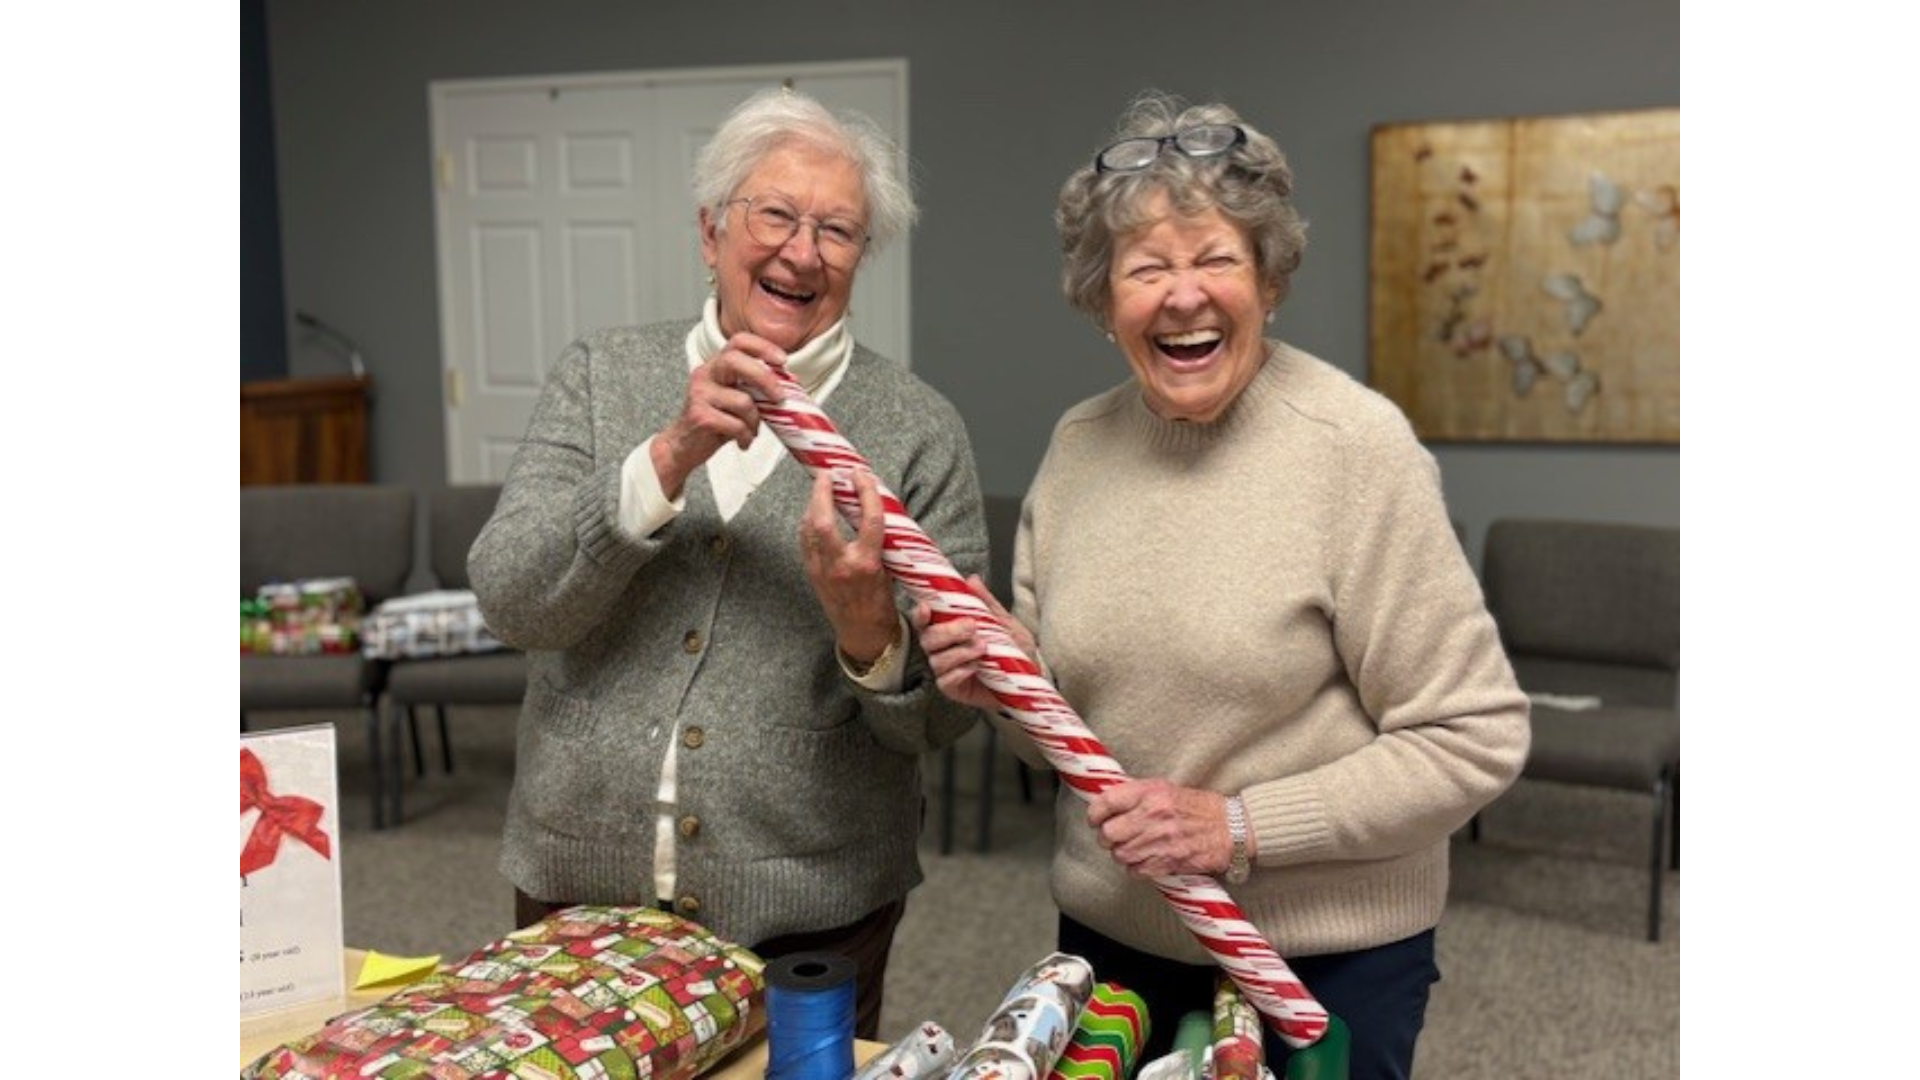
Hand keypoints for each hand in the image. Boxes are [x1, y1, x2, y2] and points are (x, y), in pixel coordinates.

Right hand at [650, 332, 788, 498]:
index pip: (738, 341)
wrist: (682, 446)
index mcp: (716, 366)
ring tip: (751, 431)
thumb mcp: (733, 400)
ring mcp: (700, 394)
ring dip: (755, 420)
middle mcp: (705, 374)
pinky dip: (745, 436)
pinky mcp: (700, 416)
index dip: (763, 346)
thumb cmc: (713, 422)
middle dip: (764, 378)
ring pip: (742, 401)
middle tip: (779, 397)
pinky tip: (742, 441)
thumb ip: (753, 389)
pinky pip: (735, 424)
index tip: (782, 360)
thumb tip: (787, 387)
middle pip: (736, 361)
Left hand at [800, 467, 898, 663]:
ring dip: (813, 504)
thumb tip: (872, 507)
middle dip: (822, 493)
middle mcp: (842, 566)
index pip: (869, 520)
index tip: (862, 475)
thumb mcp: (891, 570)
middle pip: (823, 521)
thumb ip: (881, 541)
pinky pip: (805, 541)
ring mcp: (822, 571)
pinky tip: (815, 513)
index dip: (865, 492)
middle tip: (828, 474)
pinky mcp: (811, 574)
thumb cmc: (882, 602)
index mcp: (868, 565)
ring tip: (822, 488)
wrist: (864, 634)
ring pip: (809, 529)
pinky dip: (809, 522)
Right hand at [909, 578, 1036, 711]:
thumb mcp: (1004, 622)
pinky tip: (976, 667)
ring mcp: (946, 670)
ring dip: (958, 652)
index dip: (920, 614)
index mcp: (949, 629)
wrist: (1028, 679)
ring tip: (982, 647)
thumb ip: (986, 603)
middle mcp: (942, 649)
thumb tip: (972, 580)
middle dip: (948, 631)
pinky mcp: (953, 689)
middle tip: (972, 626)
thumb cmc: (1013, 649)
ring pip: (936, 660)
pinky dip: (960, 672)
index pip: (924, 620)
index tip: (926, 607)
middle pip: (928, 639)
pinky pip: (946, 681)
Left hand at [1086, 779, 1234, 879]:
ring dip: (1121, 853)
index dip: (1094, 813)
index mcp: (1150, 793)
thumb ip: (1137, 794)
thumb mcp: (1166, 789)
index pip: (1106, 802)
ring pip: (1119, 854)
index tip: (1095, 819)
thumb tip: (1107, 802)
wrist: (1230, 828)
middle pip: (1108, 833)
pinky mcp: (1167, 862)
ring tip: (1132, 848)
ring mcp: (1159, 841)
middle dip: (1106, 837)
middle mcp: (1152, 815)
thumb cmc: (1198, 808)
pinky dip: (1135, 868)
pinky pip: (1135, 871)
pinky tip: (1145, 859)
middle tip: (1113, 836)